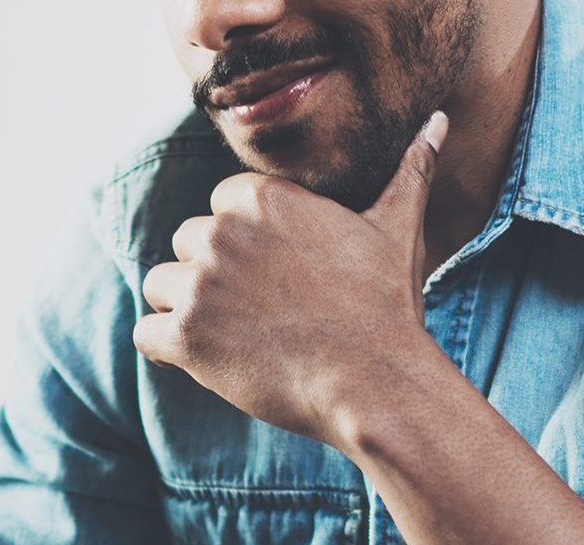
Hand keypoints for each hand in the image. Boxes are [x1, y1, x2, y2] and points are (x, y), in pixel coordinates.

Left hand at [135, 111, 449, 448]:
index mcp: (262, 197)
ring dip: (188, 312)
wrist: (375, 383)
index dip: (246, 246)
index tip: (278, 277)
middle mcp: (222, 231)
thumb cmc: (386, 307)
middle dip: (214, 277)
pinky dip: (169, 350)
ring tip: (238, 337)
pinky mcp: (185, 335)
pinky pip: (145, 334)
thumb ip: (409, 171)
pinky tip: (211, 361)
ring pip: (162, 286)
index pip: (220, 207)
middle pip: (187, 244)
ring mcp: (199, 283)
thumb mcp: (398, 229)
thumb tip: (437, 122)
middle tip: (263, 313)